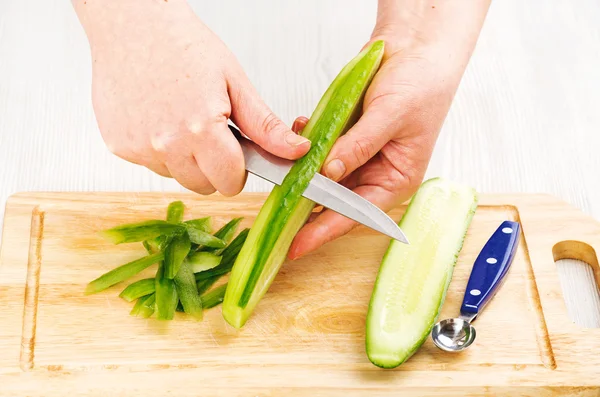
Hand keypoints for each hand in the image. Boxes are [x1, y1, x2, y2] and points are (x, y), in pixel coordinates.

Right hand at [74, 0, 309, 195]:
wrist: (134, 25)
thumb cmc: (183, 45)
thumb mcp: (235, 82)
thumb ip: (265, 126)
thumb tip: (296, 150)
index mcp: (200, 129)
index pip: (230, 182)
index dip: (239, 169)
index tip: (237, 152)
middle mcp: (166, 144)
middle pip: (204, 186)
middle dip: (214, 168)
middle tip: (211, 131)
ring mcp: (139, 148)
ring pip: (178, 177)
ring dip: (186, 160)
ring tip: (184, 120)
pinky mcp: (119, 146)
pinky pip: (152, 165)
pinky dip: (160, 151)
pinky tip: (161, 119)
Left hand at [288, 0, 489, 258]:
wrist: (417, 48)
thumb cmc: (421, 85)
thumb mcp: (390, 116)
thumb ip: (358, 145)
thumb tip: (328, 172)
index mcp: (396, 180)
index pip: (356, 215)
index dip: (324, 231)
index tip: (296, 245)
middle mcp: (376, 173)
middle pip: (335, 200)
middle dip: (306, 201)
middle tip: (275, 209)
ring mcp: (359, 155)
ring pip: (323, 175)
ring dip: (303, 168)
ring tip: (283, 164)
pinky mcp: (346, 137)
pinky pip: (320, 148)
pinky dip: (308, 142)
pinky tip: (301, 128)